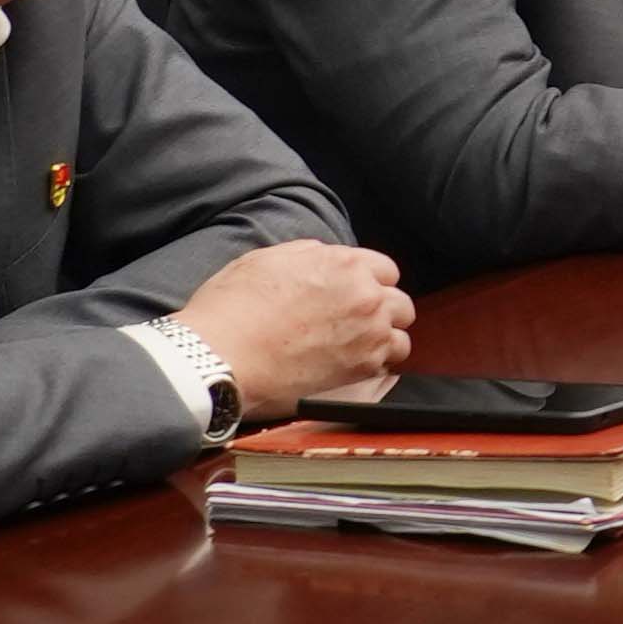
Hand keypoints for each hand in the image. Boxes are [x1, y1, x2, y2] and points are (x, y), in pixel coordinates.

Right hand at [176, 237, 414, 422]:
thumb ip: (308, 254)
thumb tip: (324, 256)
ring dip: (383, 341)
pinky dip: (375, 366)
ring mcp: (368, 333)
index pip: (386, 270)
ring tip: (356, 348)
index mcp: (344, 264)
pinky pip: (388, 366)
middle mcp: (365, 296)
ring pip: (401, 337)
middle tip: (358, 324)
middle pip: (400, 304)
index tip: (357, 296)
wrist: (221, 356)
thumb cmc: (233, 307)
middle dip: (383, 312)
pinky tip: (351, 366)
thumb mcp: (266, 260)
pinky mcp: (361, 369)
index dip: (370, 282)